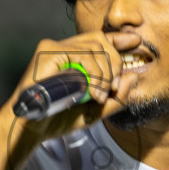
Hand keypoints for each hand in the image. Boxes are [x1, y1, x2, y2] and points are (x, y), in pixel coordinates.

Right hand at [0, 28, 141, 151]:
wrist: (33, 129)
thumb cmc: (58, 119)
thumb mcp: (95, 112)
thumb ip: (117, 98)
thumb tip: (134, 76)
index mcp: (73, 58)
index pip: (99, 40)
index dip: (118, 40)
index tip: (135, 43)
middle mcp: (63, 49)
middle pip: (101, 40)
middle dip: (115, 63)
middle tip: (113, 88)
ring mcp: (54, 47)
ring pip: (95, 46)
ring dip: (105, 73)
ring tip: (99, 96)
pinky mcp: (48, 51)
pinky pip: (82, 54)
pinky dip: (93, 74)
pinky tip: (91, 92)